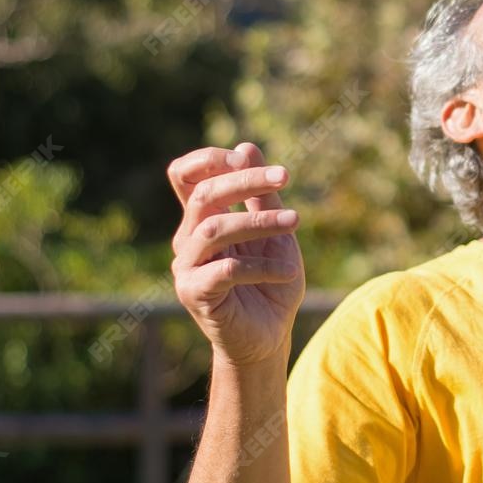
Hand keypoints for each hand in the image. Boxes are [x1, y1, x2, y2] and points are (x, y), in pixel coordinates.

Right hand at [168, 140, 305, 364]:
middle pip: (202, 194)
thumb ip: (261, 195)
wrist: (269, 336)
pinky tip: (288, 271)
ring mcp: (187, 268)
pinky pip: (226, 270)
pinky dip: (261, 265)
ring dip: (259, 221)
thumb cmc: (271, 281)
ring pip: (214, 229)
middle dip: (245, 180)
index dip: (210, 159)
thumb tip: (245, 146)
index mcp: (202, 220)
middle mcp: (188, 240)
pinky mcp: (195, 294)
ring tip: (296, 223)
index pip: (185, 176)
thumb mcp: (275, 232)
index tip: (249, 158)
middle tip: (285, 176)